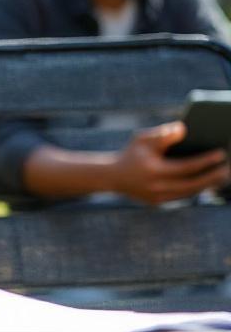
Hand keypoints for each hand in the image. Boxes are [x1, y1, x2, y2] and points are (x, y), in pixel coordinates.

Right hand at [110, 122, 229, 204]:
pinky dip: (197, 188)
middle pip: (193, 184)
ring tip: (224, 174)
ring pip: (190, 193)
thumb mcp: (142, 138)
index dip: (205, 161)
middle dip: (213, 176)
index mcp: (153, 170)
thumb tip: (185, 129)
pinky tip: (208, 181)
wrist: (111, 176)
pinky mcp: (158, 202)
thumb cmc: (131, 153)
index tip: (221, 153)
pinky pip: (183, 196)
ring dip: (208, 184)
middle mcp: (156, 187)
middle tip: (229, 167)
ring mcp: (157, 197)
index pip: (186, 167)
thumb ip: (164, 134)